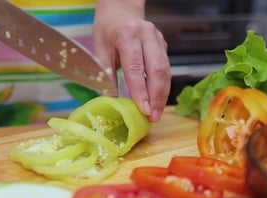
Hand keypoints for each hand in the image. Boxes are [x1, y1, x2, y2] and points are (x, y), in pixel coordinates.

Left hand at [93, 0, 170, 121]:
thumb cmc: (107, 29)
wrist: (120, 10)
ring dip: (162, 95)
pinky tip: (158, 101)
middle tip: (153, 117)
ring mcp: (158, 40)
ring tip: (156, 114)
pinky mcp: (163, 46)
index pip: (136, 67)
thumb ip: (106, 76)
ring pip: (166, 71)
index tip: (143, 110)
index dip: (141, 91)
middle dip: (157, 97)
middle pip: (158, 70)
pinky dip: (163, 87)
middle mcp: (147, 35)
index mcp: (128, 34)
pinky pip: (166, 69)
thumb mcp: (99, 50)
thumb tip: (111, 102)